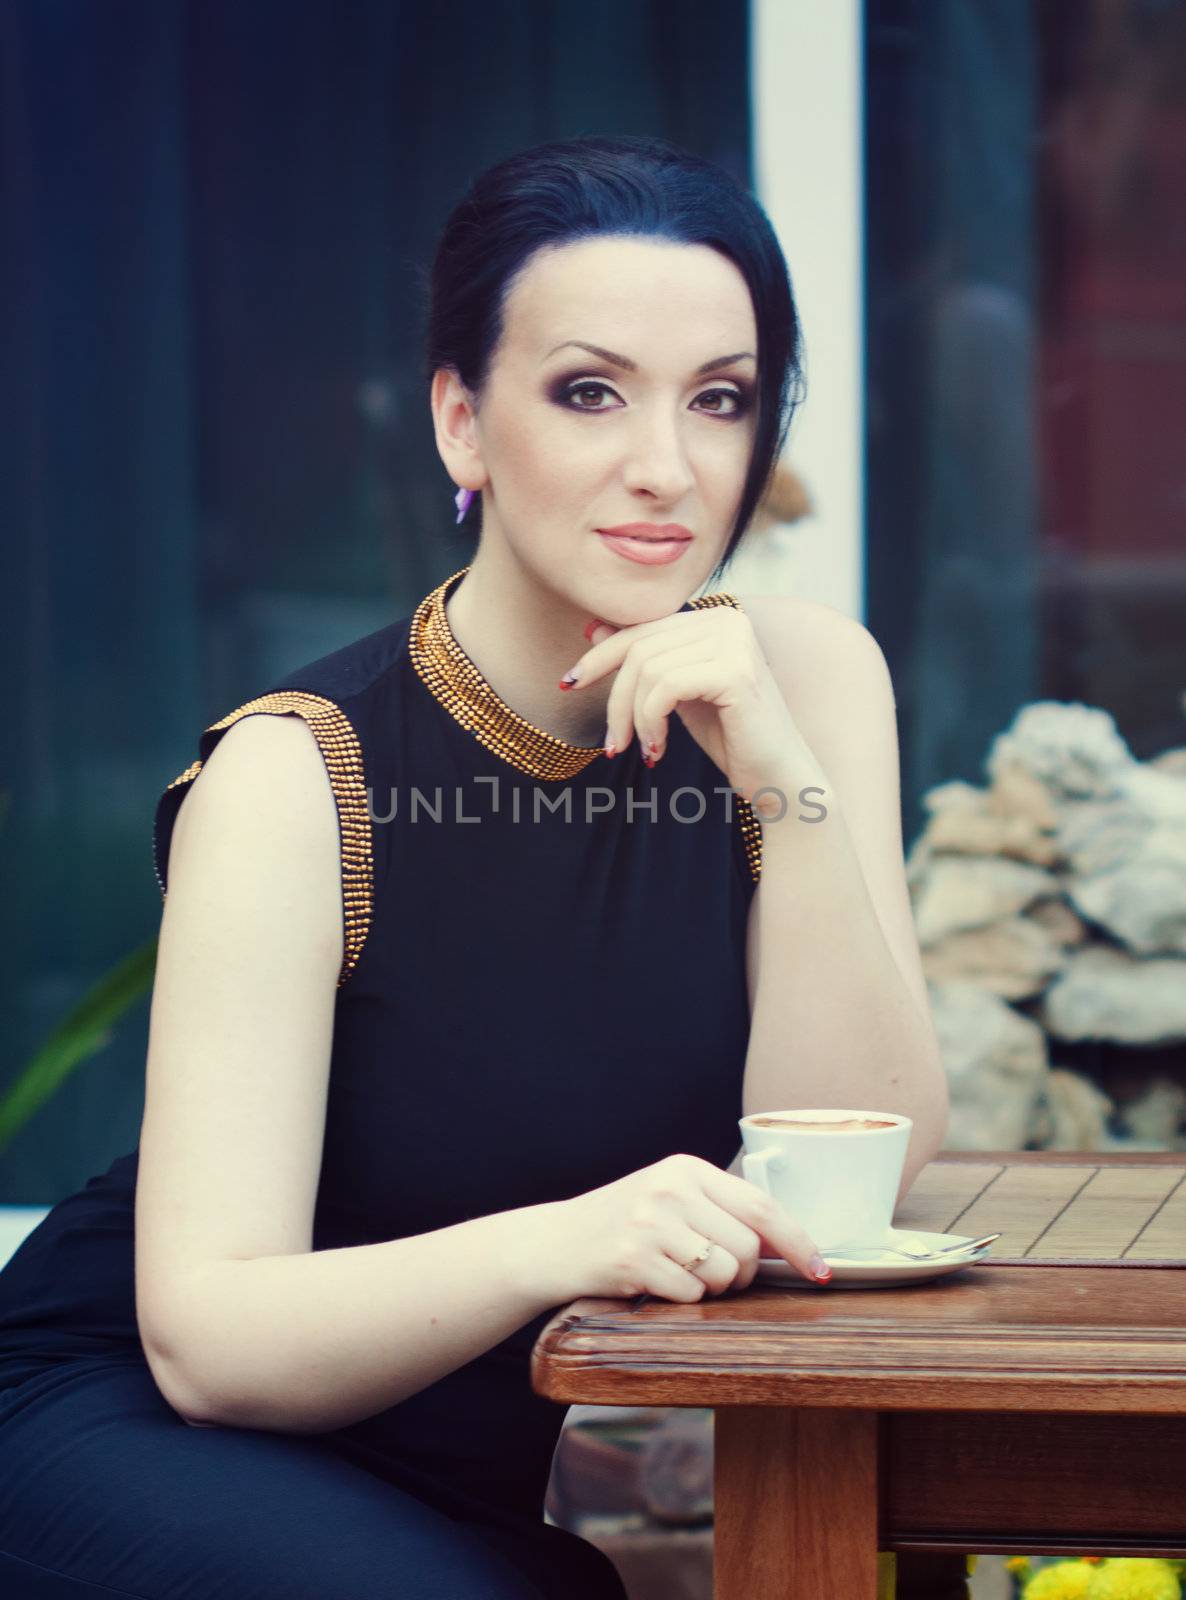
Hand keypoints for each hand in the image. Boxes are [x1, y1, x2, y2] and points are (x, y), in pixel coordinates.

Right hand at [533, 1153, 831, 1304]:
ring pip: (722, 1275)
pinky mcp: (634, 1259)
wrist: (554, 1242)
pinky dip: (681, 1300)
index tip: (822, 1270)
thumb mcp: (670, 1200)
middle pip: (747, 1249)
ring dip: (711, 1290)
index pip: (761, 1205)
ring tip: (679, 1275)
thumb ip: (720, 1211)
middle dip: (742, 1276)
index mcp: (686, 1168)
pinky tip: (655, 1283)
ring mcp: (651, 1223)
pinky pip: (689, 1295)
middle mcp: (671, 1189)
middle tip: (717, 1278)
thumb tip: (786, 1246)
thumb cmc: (622, 1224)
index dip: (798, 1242)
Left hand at [561, 607, 817, 814]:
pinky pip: (665, 688)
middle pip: (640, 648)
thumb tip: (593, 628)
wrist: (779, 778)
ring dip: (633, 718)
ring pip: (647, 669)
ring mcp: (735, 642)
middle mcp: (728, 619)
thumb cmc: (731, 739)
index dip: (599, 656)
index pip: (642, 629)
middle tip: (613, 744)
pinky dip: (650, 722)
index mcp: (716, 618)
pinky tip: (658, 750)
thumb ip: (646, 659)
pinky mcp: (735, 672)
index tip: (569, 683)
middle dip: (615, 699)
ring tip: (644, 750)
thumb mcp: (676, 695)